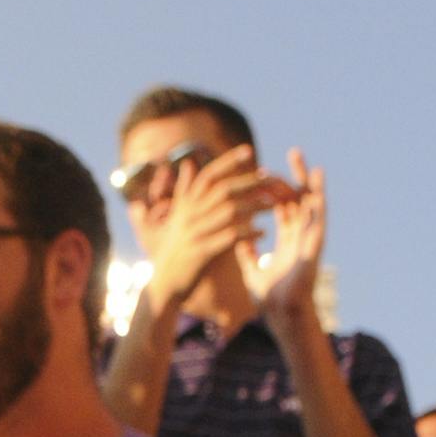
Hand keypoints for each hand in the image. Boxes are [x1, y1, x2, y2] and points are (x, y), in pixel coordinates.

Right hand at [145, 145, 293, 311]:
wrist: (164, 285)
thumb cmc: (173, 250)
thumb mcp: (176, 217)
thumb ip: (184, 190)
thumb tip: (187, 163)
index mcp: (186, 204)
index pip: (209, 175)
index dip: (228, 161)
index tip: (249, 151)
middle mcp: (189, 215)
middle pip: (223, 190)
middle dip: (248, 182)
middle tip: (269, 177)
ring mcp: (195, 233)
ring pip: (229, 212)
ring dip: (253, 206)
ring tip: (272, 204)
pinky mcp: (202, 252)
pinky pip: (229, 238)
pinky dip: (248, 234)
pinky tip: (264, 233)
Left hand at [241, 148, 323, 324]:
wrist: (281, 315)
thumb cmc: (270, 299)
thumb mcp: (253, 271)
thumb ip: (247, 254)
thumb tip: (238, 239)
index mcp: (287, 241)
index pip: (284, 208)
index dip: (276, 189)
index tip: (264, 171)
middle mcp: (300, 236)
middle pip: (299, 199)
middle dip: (294, 176)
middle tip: (292, 152)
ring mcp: (309, 238)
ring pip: (310, 202)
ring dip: (307, 179)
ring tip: (301, 157)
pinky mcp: (315, 243)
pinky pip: (318, 214)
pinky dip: (318, 194)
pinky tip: (317, 177)